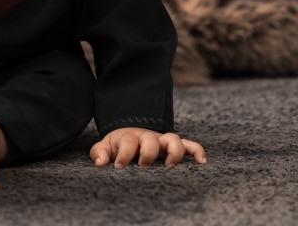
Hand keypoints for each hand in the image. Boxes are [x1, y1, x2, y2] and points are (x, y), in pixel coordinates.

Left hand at [90, 127, 206, 166]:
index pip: (129, 142)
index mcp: (130, 138)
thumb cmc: (120, 145)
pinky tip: (201, 162)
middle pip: (151, 139)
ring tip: (169, 166)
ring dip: (173, 151)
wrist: (132, 135)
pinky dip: (197, 151)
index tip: (119, 166)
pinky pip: (190, 145)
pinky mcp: (175, 147)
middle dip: (147, 152)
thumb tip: (100, 162)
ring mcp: (162, 142)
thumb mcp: (107, 147)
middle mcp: (148, 138)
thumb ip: (100, 152)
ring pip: (173, 139)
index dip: (124, 154)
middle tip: (143, 166)